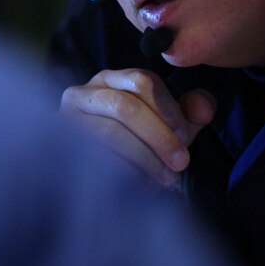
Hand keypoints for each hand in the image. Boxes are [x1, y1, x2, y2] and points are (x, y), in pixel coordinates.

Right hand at [59, 68, 215, 187]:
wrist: (96, 179)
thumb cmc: (138, 146)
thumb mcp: (168, 128)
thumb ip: (190, 113)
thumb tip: (204, 107)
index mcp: (111, 80)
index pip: (142, 81)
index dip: (169, 108)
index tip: (186, 135)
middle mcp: (83, 93)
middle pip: (125, 107)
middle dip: (159, 136)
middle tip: (182, 162)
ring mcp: (66, 120)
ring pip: (110, 133)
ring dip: (144, 158)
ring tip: (166, 179)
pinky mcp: (60, 148)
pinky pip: (95, 158)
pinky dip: (124, 172)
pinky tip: (142, 185)